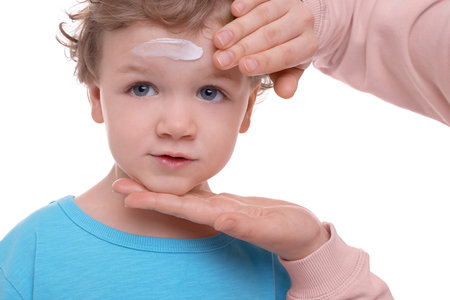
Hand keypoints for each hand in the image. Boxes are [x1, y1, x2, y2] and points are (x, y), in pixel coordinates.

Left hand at [113, 178, 329, 260]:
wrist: (303, 235)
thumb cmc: (292, 234)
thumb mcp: (272, 229)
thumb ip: (247, 226)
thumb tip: (220, 220)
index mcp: (221, 217)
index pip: (181, 209)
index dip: (154, 201)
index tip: (128, 195)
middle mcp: (215, 213)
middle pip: (175, 202)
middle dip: (147, 193)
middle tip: (117, 182)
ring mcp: (221, 209)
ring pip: (185, 197)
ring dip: (160, 190)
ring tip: (137, 178)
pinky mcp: (230, 203)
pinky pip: (201, 193)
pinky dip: (184, 185)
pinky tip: (175, 179)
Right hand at [213, 0, 317, 98]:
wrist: (296, 24)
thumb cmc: (286, 53)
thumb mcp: (289, 70)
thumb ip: (286, 81)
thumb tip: (285, 93)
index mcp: (308, 45)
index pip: (285, 54)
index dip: (263, 61)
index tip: (242, 67)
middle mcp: (303, 21)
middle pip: (270, 35)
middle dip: (243, 48)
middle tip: (221, 59)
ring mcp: (290, 3)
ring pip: (263, 15)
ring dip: (238, 28)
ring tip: (218, 41)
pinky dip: (247, 3)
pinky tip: (234, 11)